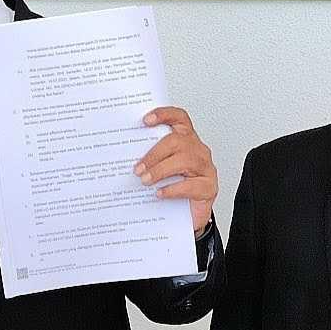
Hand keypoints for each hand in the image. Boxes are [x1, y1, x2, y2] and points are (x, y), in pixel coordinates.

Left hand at [136, 106, 218, 236]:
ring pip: (185, 161)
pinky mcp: (209, 187)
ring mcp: (206, 167)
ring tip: (145, 181)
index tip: (145, 121)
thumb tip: (121, 156)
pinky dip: (172, 189)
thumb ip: (147, 158)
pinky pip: (192, 185)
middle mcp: (197, 149)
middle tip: (137, 168)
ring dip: (161, 170)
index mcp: (185, 139)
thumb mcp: (159, 168)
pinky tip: (159, 193)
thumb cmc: (171, 186)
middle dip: (154, 154)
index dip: (164, 115)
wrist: (187, 214)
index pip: (178, 118)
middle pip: (177, 141)